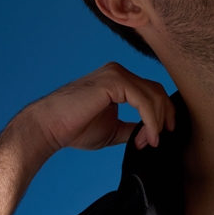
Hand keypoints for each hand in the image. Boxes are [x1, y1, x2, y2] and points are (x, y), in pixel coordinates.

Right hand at [17, 62, 175, 156]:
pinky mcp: (113, 81)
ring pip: (153, 96)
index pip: (152, 93)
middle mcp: (118, 72)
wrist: (50, 128)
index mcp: (119, 81)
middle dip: (163, 118)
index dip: (162, 116)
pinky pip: (143, 100)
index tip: (157, 139)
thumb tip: (153, 135)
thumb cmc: (75, 128)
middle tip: (155, 141)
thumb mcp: (114, 129)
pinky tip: (146, 137)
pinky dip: (150, 120)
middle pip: (157, 91)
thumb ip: (134, 128)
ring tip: (149, 142)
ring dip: (156, 122)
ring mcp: (116, 74)